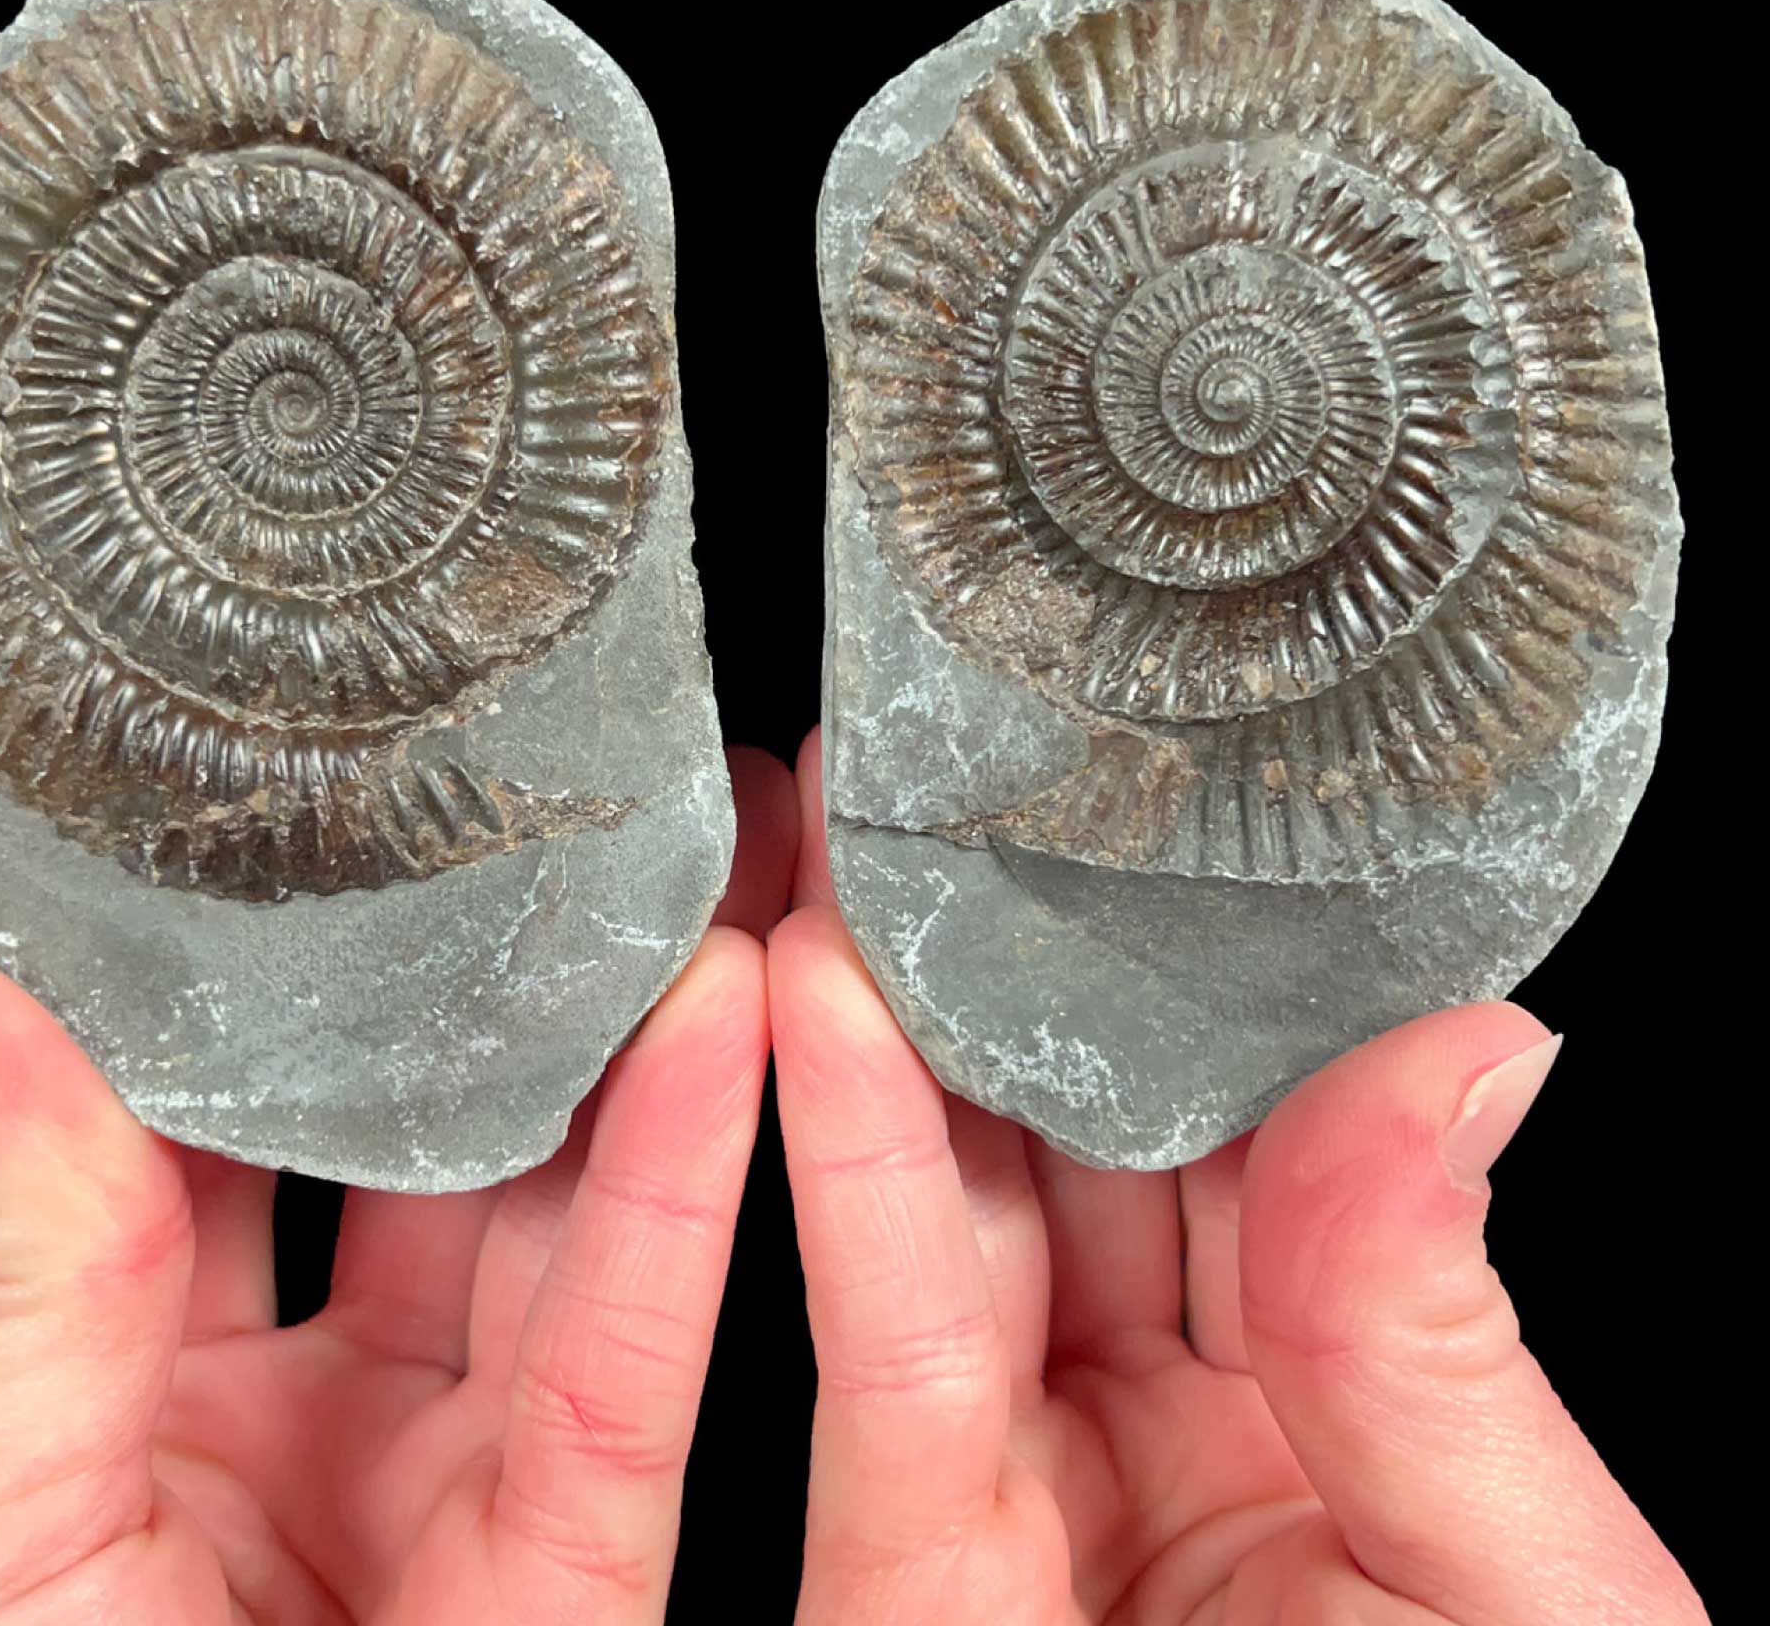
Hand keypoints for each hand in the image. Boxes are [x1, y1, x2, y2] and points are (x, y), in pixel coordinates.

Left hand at [0, 747, 798, 1625]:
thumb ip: (13, 1261)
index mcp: (128, 1405)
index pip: (211, 1128)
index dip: (271, 973)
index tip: (325, 814)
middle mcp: (306, 1439)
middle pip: (422, 1165)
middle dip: (493, 994)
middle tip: (543, 815)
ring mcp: (453, 1511)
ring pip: (566, 1238)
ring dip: (633, 1057)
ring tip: (669, 875)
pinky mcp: (583, 1595)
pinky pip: (648, 1378)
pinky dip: (694, 1197)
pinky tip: (725, 1037)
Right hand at [769, 731, 1706, 1624]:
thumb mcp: (1529, 1623)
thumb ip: (1438, 1343)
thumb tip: (1473, 1043)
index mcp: (1359, 1420)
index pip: (1263, 1138)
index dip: (1193, 974)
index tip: (1129, 818)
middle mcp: (1179, 1448)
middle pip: (1071, 1161)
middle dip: (997, 973)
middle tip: (934, 792)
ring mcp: (1029, 1518)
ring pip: (940, 1235)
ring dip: (884, 1047)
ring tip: (845, 859)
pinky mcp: (897, 1605)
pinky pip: (862, 1384)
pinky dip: (830, 1195)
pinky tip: (804, 1032)